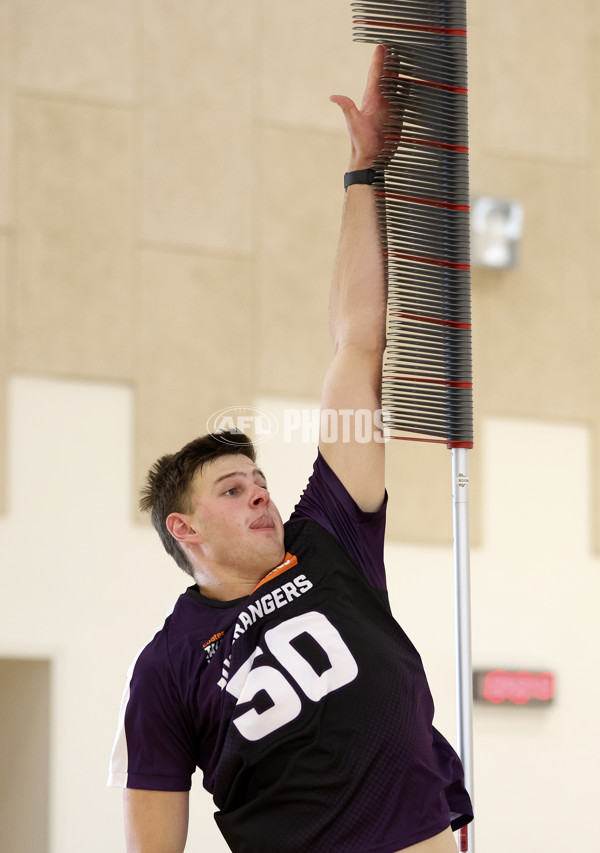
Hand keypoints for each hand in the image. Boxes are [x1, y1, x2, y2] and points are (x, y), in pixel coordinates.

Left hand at [330, 44, 397, 170]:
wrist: (371, 158)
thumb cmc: (360, 142)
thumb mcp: (354, 124)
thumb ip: (347, 108)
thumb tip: (332, 97)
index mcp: (371, 99)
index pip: (375, 76)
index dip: (379, 61)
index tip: (382, 46)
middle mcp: (380, 101)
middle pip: (387, 77)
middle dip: (392, 62)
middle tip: (397, 46)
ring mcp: (389, 108)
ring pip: (396, 86)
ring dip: (401, 73)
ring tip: (406, 59)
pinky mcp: (397, 117)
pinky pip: (404, 100)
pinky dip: (408, 89)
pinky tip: (413, 82)